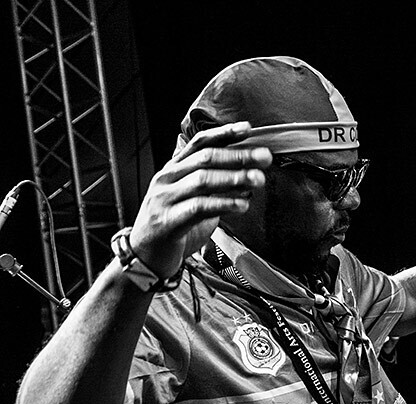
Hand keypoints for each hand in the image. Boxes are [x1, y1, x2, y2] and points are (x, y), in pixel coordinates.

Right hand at [129, 122, 271, 277]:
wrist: (146, 257)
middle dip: (238, 155)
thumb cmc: (174, 227)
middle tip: (264, 157)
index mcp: (174, 170)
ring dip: (234, 177)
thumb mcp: (195, 200)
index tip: (247, 129)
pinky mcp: (168, 221)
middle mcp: (167, 179)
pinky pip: (199, 208)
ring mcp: (165, 199)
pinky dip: (223, 204)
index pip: (199, 143)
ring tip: (258, 178)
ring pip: (202, 180)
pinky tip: (242, 204)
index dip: (224, 134)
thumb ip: (216, 188)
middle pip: (205, 159)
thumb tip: (249, 177)